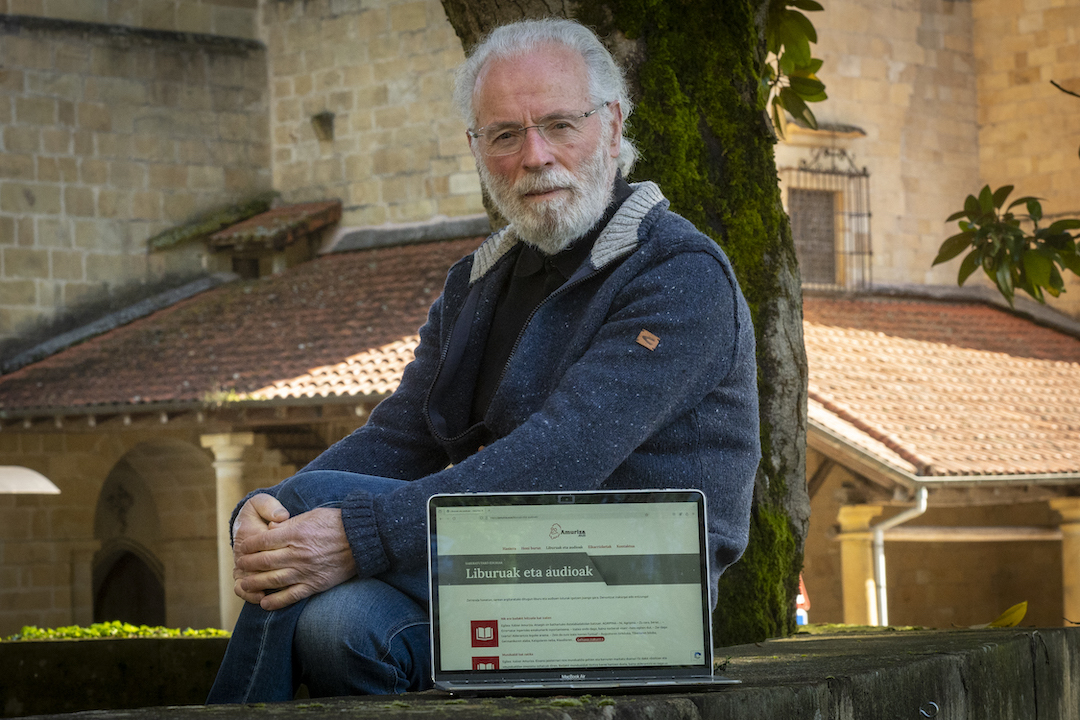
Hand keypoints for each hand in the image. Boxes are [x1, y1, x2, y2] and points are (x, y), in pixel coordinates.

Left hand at [233, 504, 356, 610]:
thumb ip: (288, 524)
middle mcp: (297, 553)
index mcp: (295, 533)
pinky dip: (276, 602)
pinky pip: (291, 596)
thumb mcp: (310, 515)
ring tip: (244, 585)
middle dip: (247, 565)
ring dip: (254, 584)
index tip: (242, 548)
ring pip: (272, 580)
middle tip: (239, 567)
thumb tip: (269, 529)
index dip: (248, 546)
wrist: (362, 538)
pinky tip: (264, 603)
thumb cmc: (336, 523)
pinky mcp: (314, 584)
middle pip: (263, 562)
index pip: (262, 541)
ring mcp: (305, 571)